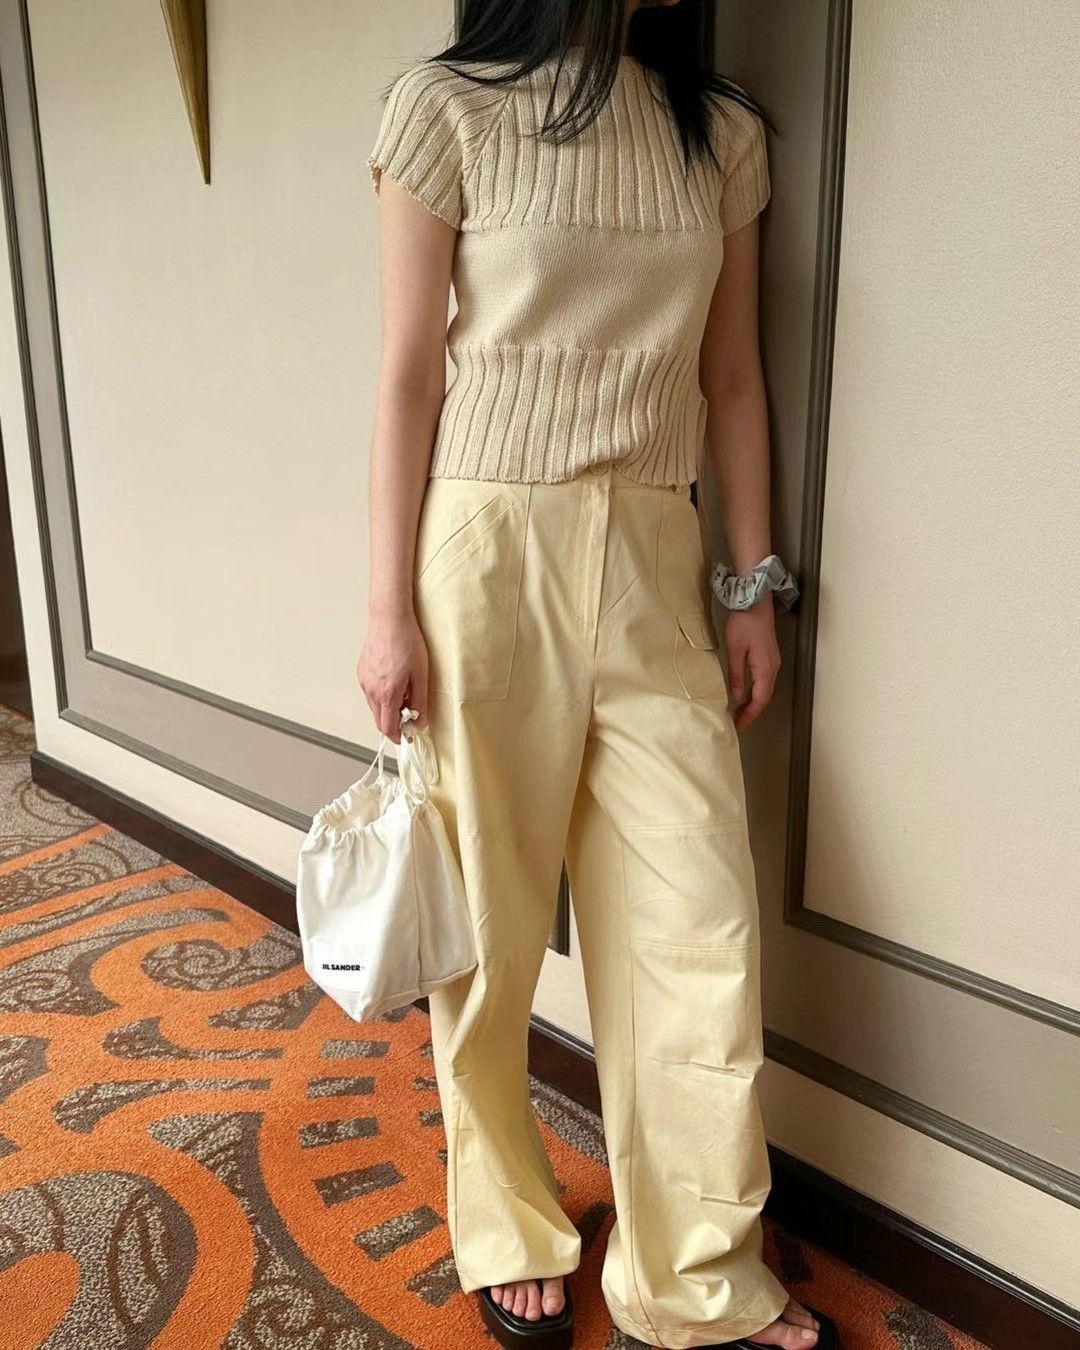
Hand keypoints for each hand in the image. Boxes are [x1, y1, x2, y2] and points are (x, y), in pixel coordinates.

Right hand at [356, 607, 429, 741]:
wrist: (389, 619)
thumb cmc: (406, 641)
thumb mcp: (421, 675)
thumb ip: (420, 702)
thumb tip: (420, 722)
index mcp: (387, 693)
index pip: (388, 728)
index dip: (398, 736)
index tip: (407, 736)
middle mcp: (371, 690)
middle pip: (379, 720)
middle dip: (394, 723)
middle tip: (410, 714)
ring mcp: (364, 681)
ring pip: (374, 706)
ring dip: (388, 708)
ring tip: (405, 691)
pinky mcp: (362, 672)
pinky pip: (370, 692)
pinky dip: (382, 695)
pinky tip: (394, 681)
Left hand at [723, 598, 779, 732]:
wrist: (755, 601)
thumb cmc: (744, 622)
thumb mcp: (735, 650)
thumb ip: (736, 675)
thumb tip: (735, 697)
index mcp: (766, 668)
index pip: (759, 700)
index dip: (749, 715)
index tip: (738, 726)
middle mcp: (773, 668)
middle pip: (764, 698)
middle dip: (751, 713)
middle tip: (737, 724)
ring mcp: (773, 662)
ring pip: (764, 690)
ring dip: (753, 703)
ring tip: (738, 713)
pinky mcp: (769, 656)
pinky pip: (763, 680)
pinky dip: (755, 691)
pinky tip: (744, 694)